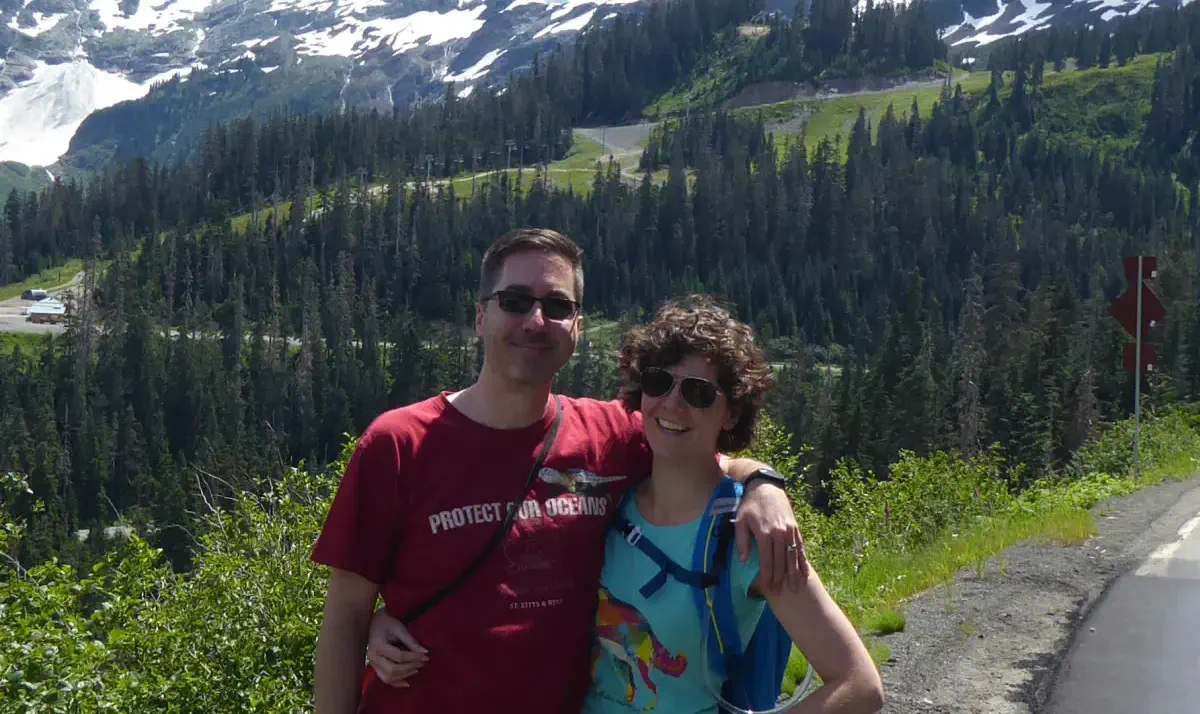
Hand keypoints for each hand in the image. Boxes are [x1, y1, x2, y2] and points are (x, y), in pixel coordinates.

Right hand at [365, 607, 427, 687]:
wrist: (371, 623)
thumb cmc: (385, 623)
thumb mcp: (399, 628)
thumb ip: (411, 641)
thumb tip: (424, 652)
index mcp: (378, 645)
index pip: (399, 656)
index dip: (414, 657)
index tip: (426, 657)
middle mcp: (373, 657)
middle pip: (393, 669)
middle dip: (410, 667)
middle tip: (422, 663)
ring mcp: (372, 664)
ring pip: (388, 677)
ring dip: (404, 675)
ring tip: (416, 669)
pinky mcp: (374, 667)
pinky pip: (384, 679)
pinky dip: (396, 683)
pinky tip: (407, 682)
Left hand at [735, 478, 807, 592]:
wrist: (765, 487)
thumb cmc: (750, 505)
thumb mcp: (740, 520)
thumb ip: (741, 541)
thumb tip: (743, 561)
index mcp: (765, 534)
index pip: (767, 561)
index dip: (768, 576)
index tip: (769, 589)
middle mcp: (779, 534)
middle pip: (781, 562)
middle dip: (781, 579)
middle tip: (781, 593)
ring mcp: (790, 531)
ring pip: (793, 556)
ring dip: (794, 573)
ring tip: (796, 588)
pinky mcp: (796, 528)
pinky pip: (800, 548)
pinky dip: (803, 561)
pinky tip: (805, 573)